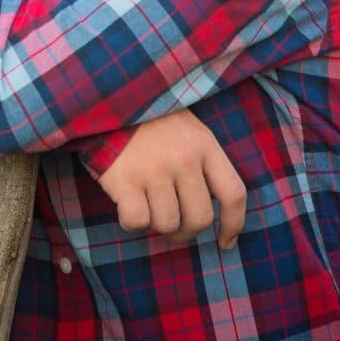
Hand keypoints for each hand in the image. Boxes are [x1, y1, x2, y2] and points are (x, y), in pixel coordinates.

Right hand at [94, 108, 246, 250]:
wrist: (106, 97)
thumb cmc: (147, 120)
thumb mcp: (186, 129)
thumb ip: (202, 163)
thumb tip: (209, 214)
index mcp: (204, 144)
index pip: (233, 193)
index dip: (233, 224)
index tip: (224, 242)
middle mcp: (183, 158)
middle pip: (200, 218)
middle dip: (187, 232)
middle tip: (174, 228)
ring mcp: (154, 169)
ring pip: (168, 224)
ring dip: (157, 224)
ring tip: (146, 205)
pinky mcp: (124, 179)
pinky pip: (137, 221)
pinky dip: (132, 220)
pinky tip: (127, 204)